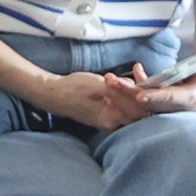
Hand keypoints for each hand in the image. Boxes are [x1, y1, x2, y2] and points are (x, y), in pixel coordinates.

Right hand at [21, 66, 139, 130]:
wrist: (53, 93)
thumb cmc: (72, 89)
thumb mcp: (96, 86)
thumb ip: (118, 90)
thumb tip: (137, 89)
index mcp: (111, 119)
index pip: (137, 111)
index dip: (142, 94)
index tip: (142, 78)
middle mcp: (112, 122)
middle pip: (136, 109)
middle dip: (138, 90)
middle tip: (138, 72)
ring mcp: (109, 117)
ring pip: (130, 104)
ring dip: (130, 89)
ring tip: (125, 74)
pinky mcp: (106, 110)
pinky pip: (121, 102)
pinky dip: (123, 90)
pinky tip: (117, 79)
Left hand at [111, 56, 195, 121]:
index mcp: (194, 100)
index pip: (174, 100)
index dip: (158, 98)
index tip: (141, 95)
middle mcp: (178, 111)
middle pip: (151, 105)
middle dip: (130, 95)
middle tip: (111, 82)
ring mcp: (167, 114)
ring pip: (141, 109)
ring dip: (123, 96)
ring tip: (108, 82)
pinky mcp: (159, 113)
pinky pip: (138, 110)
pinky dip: (124, 101)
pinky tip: (112, 88)